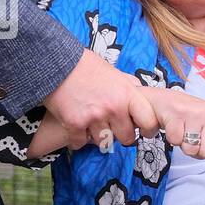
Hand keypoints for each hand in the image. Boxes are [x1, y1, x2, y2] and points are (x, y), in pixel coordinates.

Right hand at [43, 49, 158, 148]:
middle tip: (112, 126)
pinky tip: (76, 127)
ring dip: (97, 136)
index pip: (149, 121)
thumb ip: (128, 85)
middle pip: (126, 138)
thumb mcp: (114, 72)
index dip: (148, 128)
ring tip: (91, 122)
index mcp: (127, 94)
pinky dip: (77, 139)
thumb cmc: (85, 66)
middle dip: (120, 134)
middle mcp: (113, 108)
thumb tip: (141, 92)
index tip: (143, 130)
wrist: (55, 61)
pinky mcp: (74, 124)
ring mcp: (94, 117)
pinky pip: (81, 143)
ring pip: (104, 142)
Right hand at [140, 86, 204, 162]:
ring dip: (184, 146)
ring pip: (192, 149)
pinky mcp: (177, 113)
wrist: (165, 101)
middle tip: (191, 138)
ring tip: (183, 132)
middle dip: (198, 152)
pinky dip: (172, 139)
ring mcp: (195, 112)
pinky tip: (174, 127)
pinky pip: (175, 141)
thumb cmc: (190, 117)